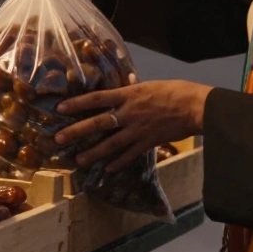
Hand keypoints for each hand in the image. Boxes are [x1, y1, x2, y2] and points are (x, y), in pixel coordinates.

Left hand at [54, 80, 212, 172]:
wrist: (193, 107)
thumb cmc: (173, 91)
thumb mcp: (149, 85)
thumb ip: (134, 88)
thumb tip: (127, 81)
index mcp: (128, 94)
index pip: (96, 98)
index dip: (77, 103)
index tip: (60, 108)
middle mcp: (129, 112)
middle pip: (98, 123)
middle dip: (77, 131)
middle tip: (59, 139)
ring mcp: (138, 129)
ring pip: (111, 143)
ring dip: (93, 153)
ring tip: (78, 160)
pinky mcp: (148, 142)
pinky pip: (130, 154)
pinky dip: (118, 162)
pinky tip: (108, 169)